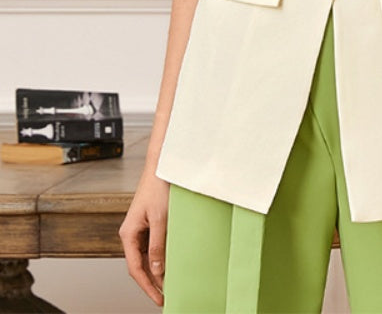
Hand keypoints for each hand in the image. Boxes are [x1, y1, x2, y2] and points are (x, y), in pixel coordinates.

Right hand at [119, 169, 169, 305]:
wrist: (162, 166)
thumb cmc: (158, 188)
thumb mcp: (159, 219)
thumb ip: (157, 245)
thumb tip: (157, 270)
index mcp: (128, 233)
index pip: (136, 268)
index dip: (147, 286)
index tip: (159, 299)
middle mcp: (131, 233)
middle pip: (140, 265)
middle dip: (151, 282)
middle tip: (165, 297)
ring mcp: (140, 228)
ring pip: (146, 257)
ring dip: (156, 271)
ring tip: (168, 285)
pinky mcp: (148, 223)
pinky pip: (152, 246)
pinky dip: (159, 257)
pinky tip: (168, 264)